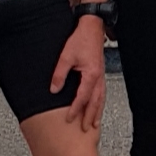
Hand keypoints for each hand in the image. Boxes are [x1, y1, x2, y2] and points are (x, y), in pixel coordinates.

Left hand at [50, 15, 107, 132]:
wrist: (92, 26)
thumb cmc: (81, 39)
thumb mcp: (66, 56)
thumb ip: (59, 74)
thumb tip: (54, 89)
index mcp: (91, 75)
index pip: (82, 98)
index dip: (75, 110)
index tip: (69, 119)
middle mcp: (98, 77)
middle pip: (95, 102)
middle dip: (90, 117)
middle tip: (86, 129)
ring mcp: (101, 75)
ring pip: (101, 98)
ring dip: (97, 111)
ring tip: (95, 123)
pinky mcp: (100, 71)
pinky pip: (102, 91)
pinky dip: (100, 102)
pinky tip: (97, 105)